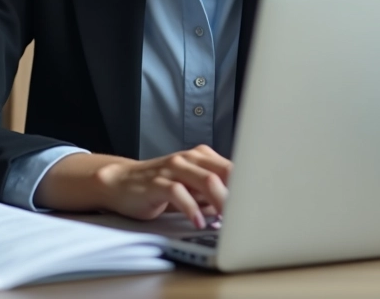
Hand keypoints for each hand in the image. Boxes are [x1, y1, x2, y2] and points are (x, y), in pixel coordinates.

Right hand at [36, 145, 231, 225]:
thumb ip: (212, 194)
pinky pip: (179, 193)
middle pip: (223, 173)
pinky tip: (198, 223)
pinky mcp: (157, 183)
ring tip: (226, 220)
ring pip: (205, 180)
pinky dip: (192, 210)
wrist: (121, 183)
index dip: (246, 185)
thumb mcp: (190, 187)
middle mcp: (188, 158)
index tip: (257, 202)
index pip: (231, 167)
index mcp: (201, 156)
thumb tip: (237, 208)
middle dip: (237, 194)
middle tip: (246, 214)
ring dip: (220, 202)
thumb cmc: (159, 186)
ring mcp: (173, 168)